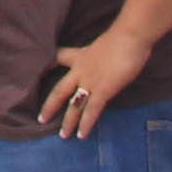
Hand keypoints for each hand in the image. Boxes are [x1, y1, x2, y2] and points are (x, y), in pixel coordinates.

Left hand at [37, 23, 155, 141]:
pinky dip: (86, 124)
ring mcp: (90, 81)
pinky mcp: (103, 90)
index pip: (59, 57)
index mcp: (81, 55)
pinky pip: (91, 111)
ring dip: (68, 122)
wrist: (130, 36)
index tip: (40, 70)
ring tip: (63, 136)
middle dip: (50, 106)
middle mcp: (81, 70)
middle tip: (41, 119)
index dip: (48, 63)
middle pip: (60, 90)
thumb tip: (115, 56)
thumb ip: (105, 53)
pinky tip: (81, 135)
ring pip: (74, 105)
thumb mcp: (108, 42)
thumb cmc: (126, 35)